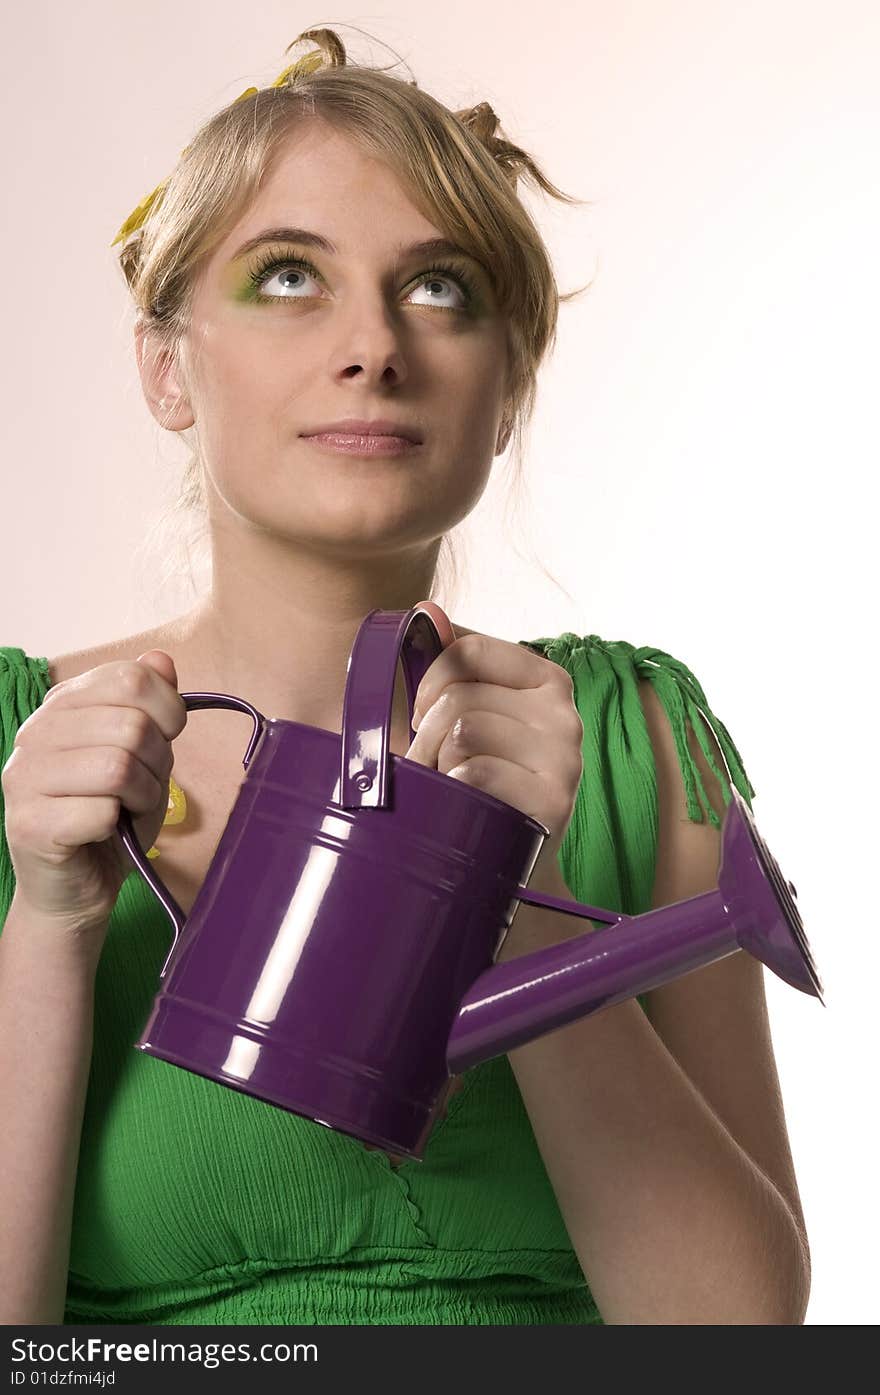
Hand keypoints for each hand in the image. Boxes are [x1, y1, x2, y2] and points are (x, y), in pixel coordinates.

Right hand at [1, 650, 186, 946]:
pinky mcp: (29, 824)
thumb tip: (160, 660)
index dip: (168, 709)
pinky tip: (108, 831)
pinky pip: (101, 811)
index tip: (168, 737)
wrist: (77, 888)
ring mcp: (24, 778)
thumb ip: (150, 706)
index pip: (128, 677)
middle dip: (159, 762)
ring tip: (129, 808)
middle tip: (146, 786)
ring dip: (143, 795)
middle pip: (131, 725)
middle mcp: (34, 734)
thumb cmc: (111, 817)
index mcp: (60, 706)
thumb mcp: (143, 755)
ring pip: (118, 766)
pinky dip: (120, 824)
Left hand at [406, 631, 583, 870]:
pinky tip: (467, 805)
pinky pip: (475, 771)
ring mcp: (565, 759)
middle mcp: (565, 714)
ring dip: (437, 764)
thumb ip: (451, 664)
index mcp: (547, 682)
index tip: (422, 711)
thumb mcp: (472, 718)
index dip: (430, 679)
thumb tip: (425, 610)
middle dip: (425, 734)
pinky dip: (454, 790)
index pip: (469, 650)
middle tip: (430, 764)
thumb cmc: (484, 783)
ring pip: (463, 731)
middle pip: (459, 696)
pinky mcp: (554, 801)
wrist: (513, 863)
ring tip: (449, 785)